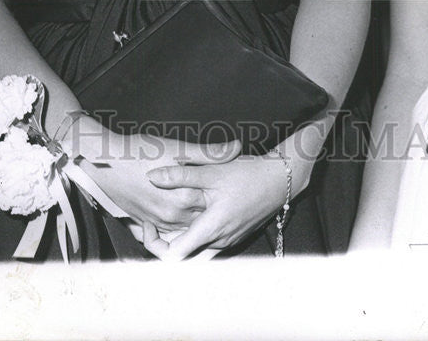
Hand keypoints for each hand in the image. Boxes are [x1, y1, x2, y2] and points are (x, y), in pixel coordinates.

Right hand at [64, 117, 240, 253]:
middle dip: (215, 211)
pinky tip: (187, 216)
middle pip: (203, 220)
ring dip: (198, 221)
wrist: (104, 162)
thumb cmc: (140, 151)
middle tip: (230, 200)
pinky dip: (179, 228)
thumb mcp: (177, 147)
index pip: (215, 205)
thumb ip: (209, 153)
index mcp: (184, 198)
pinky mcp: (146, 222)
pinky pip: (168, 233)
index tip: (239, 190)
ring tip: (212, 209)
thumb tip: (237, 147)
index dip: (227, 197)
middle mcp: (172, 216)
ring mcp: (158, 222)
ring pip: (187, 228)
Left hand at [146, 153, 289, 259]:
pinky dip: (192, 234)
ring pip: (194, 250)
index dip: (154, 244)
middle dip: (161, 244)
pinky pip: (207, 244)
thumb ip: (181, 175)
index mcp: (211, 228)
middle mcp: (218, 241)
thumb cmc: (249, 174)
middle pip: (181, 257)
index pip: (173, 256)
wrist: (280, 180)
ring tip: (162, 219)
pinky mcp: (232, 236)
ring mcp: (227, 241)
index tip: (147, 224)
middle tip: (149, 224)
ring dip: (176, 239)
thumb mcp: (213, 170)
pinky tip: (185, 216)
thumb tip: (152, 176)